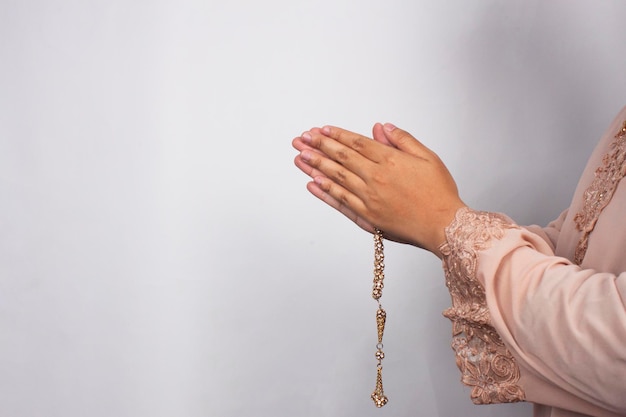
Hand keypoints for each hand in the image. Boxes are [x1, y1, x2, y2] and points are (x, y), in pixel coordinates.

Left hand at [292, 123, 465, 255]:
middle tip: (301, 139)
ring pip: (336, 178)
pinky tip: (312, 183)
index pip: (356, 143)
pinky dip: (325, 192)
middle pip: (341, 158)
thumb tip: (382, 127)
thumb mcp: (427, 157)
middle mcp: (375, 178)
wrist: (443, 225)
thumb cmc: (439, 193)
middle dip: (319, 146)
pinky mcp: (367, 217)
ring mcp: (368, 199)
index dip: (336, 135)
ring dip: (315, 166)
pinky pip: (340, 202)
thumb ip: (402, 140)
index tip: (321, 130)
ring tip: (300, 156)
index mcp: (390, 161)